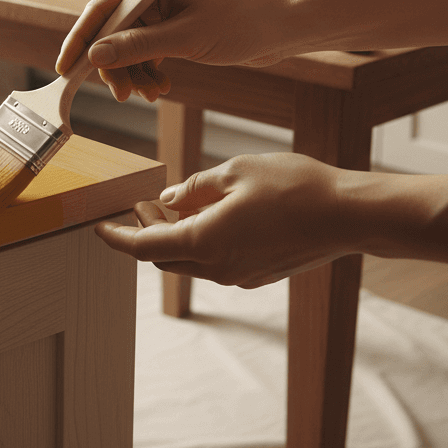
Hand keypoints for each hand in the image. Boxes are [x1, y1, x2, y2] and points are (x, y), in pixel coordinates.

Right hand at [55, 0, 288, 101]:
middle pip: (112, 33)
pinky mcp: (174, 32)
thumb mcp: (186, 38)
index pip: (101, 9)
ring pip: (129, 49)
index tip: (64, 67)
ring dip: (134, 74)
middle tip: (120, 94)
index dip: (79, 39)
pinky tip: (160, 88)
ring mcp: (164, 14)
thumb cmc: (242, 23)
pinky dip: (149, 74)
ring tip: (150, 94)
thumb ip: (138, 47)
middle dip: (113, 66)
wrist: (282, 29)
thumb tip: (95, 55)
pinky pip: (147, 55)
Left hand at [94, 153, 356, 287]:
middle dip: (144, 232)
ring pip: (189, 261)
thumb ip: (194, 188)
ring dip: (172, 237)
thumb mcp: (234, 172)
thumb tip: (168, 198)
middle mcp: (217, 268)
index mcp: (204, 243)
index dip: (117, 237)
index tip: (98, 227)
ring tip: (172, 204)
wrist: (349, 215)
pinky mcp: (258, 274)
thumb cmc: (294, 187)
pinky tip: (206, 216)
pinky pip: (214, 262)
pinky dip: (199, 242)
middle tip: (140, 204)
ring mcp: (239, 276)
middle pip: (163, 257)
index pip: (143, 246)